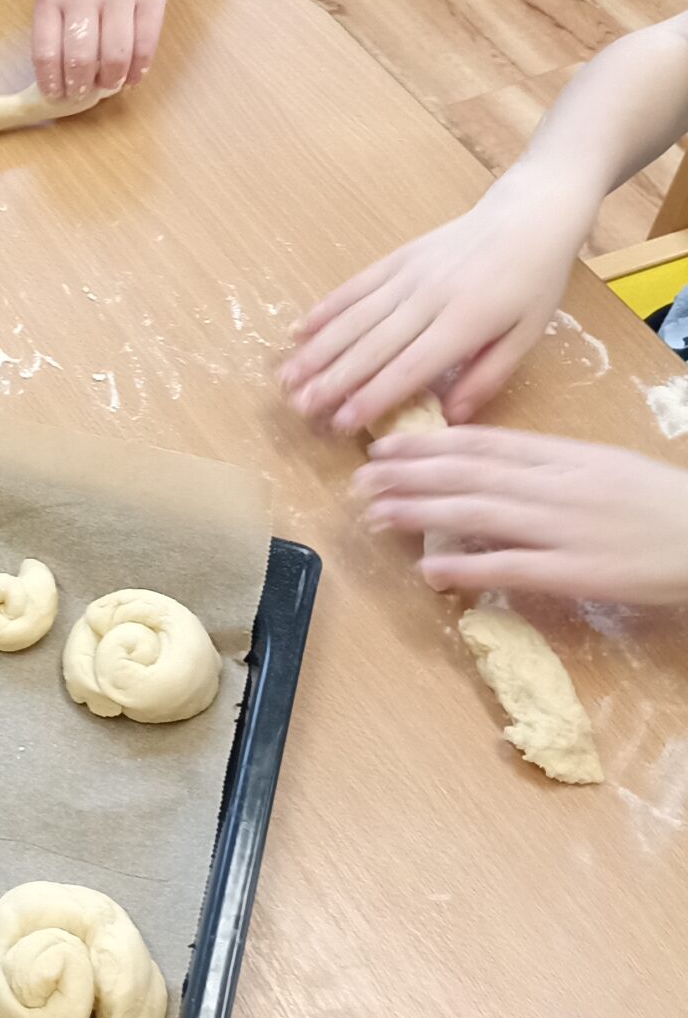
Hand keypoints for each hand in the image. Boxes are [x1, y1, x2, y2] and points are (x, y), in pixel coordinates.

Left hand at [32, 0, 167, 98]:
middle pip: (80, 58)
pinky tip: (133, 77)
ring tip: (109, 85)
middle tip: (83, 94)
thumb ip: (55, 29)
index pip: (46, 51)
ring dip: (111, 80)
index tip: (56, 96)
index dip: (51, 82)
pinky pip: (145, 45)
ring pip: (115, 56)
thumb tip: (59, 81)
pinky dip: (139, 69)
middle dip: (81, 86)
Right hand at [280, 174, 585, 433]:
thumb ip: (488, 377)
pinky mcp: (397, 257)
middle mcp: (429, 299)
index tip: (342, 423)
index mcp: (465, 323)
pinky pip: (355, 286)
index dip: (371, 397)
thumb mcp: (526, 336)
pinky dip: (325, 309)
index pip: (408, 368)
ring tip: (288, 377)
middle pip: (371, 347)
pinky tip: (299, 330)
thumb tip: (449, 416)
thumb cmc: (534, 282)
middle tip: (300, 408)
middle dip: (332, 380)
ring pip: (354, 318)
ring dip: (318, 349)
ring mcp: (408, 275)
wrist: (528, 216)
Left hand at [353, 425, 687, 604]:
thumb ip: (546, 463)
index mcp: (562, 456)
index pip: (481, 445)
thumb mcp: (600, 465)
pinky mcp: (578, 572)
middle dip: (408, 476)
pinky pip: (513, 568)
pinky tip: (430, 570)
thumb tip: (485, 464)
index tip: (384, 447)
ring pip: (479, 514)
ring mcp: (565, 529)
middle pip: (468, 475)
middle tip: (360, 479)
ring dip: (421, 513)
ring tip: (376, 515)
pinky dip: (468, 567)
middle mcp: (556, 486)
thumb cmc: (657, 502)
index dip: (426, 445)